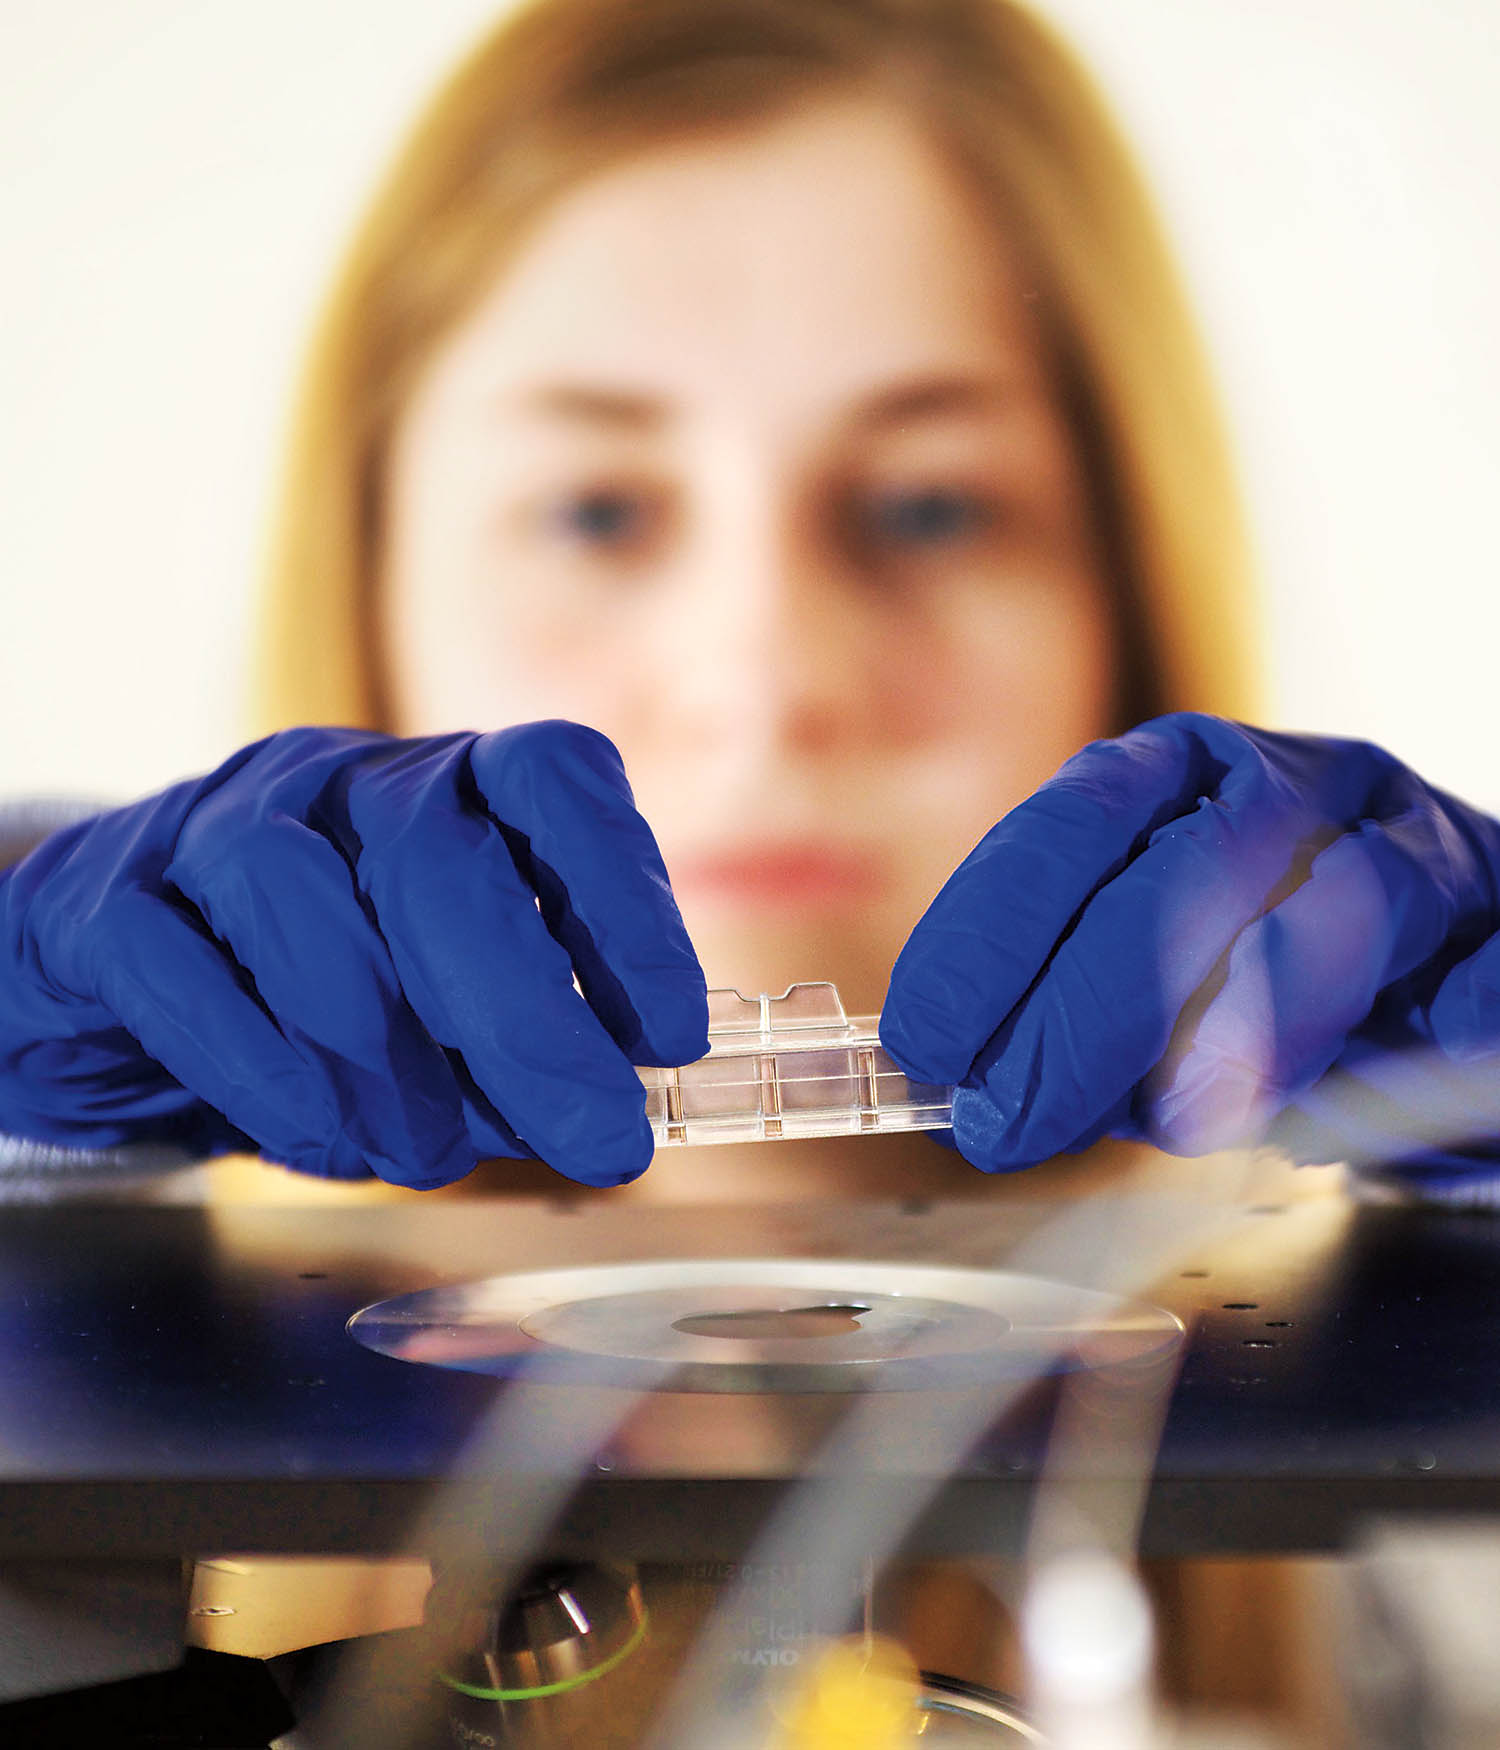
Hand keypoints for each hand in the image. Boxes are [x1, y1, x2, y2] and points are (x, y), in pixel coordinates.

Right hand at [0, 723, 707, 1187]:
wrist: (119, 989)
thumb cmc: (321, 1000)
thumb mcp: (442, 1012)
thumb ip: (518, 1043)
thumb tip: (603, 1113)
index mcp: (447, 786)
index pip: (552, 777)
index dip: (626, 901)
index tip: (674, 1033)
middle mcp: (336, 781)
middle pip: (434, 852)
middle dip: (527, 1013)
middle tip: (593, 1138)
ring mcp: (209, 825)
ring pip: (296, 896)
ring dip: (382, 1052)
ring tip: (431, 1159)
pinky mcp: (102, 901)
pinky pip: (176, 965)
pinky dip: (260, 1066)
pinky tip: (319, 1142)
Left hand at [881, 714, 1499, 1180]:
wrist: (1448, 975)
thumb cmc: (1271, 979)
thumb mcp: (1154, 981)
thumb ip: (1074, 1018)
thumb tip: (973, 1086)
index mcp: (1185, 775)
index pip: (1070, 825)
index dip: (991, 931)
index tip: (930, 1038)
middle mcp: (1299, 784)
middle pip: (1189, 865)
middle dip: (1087, 1006)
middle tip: (1015, 1119)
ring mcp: (1419, 840)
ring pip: (1345, 902)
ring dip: (1251, 1023)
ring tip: (1178, 1122)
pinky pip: (1483, 971)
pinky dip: (1437, 1025)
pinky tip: (1384, 1084)